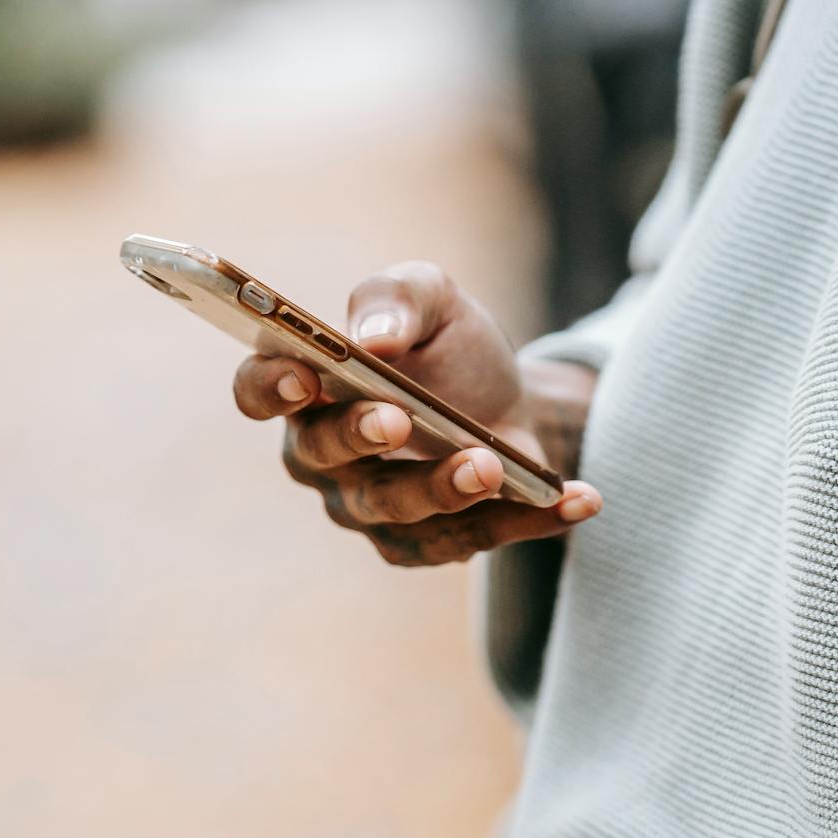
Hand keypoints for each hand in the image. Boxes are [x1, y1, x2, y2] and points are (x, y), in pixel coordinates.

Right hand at [233, 261, 601, 565]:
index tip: (304, 377)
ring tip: (489, 464)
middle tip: (397, 419)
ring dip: (441, 489)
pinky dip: (525, 520)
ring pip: (392, 511)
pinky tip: (578, 499)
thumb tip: (374, 336)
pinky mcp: (425, 542)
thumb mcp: (431, 296)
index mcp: (304, 383)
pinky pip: (468, 539)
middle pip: (322, 456)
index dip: (270, 387)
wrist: (506, 398)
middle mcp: (321, 454)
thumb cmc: (446, 346)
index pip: (258, 390)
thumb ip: (397, 298)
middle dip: (358, 437)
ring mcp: (369, 506)